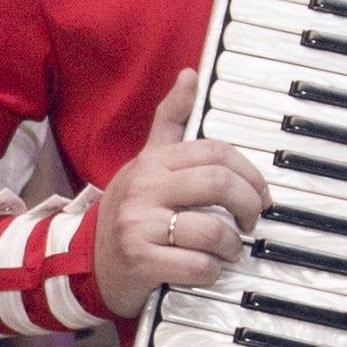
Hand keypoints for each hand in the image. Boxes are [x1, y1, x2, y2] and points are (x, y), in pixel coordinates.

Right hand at [96, 71, 267, 321]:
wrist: (86, 262)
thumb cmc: (128, 212)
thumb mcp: (146, 162)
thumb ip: (170, 121)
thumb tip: (190, 74)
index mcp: (153, 162)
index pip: (215, 152)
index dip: (249, 172)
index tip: (259, 193)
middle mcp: (144, 188)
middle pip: (218, 184)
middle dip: (249, 204)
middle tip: (253, 219)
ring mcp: (139, 225)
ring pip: (212, 230)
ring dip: (232, 244)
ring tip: (230, 248)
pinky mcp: (140, 261)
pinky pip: (197, 265)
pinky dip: (212, 271)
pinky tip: (208, 268)